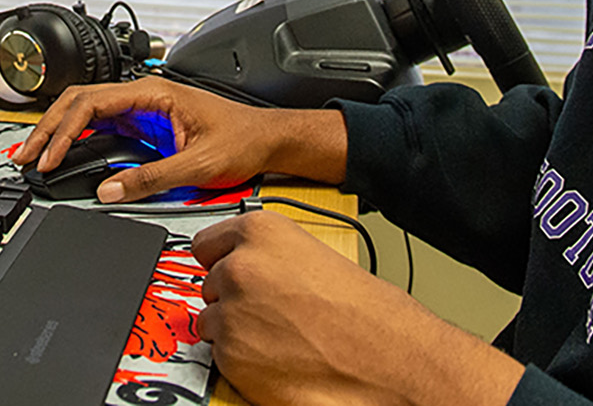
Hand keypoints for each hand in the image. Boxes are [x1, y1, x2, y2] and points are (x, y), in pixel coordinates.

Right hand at [19, 77, 345, 202]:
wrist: (266, 139)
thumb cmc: (241, 139)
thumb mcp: (197, 164)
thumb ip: (152, 178)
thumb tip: (110, 191)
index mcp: (152, 93)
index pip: (93, 104)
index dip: (65, 131)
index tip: (50, 156)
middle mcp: (142, 95)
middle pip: (80, 103)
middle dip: (49, 129)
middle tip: (26, 156)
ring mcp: (141, 109)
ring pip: (86, 112)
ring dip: (58, 132)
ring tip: (33, 155)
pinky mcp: (143, 124)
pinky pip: (100, 126)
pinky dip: (76, 139)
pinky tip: (61, 155)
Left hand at [193, 211, 523, 405]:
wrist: (385, 357)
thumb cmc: (364, 311)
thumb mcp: (311, 253)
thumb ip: (269, 254)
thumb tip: (244, 264)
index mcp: (260, 232)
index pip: (207, 243)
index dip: (221, 261)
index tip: (226, 268)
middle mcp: (239, 268)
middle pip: (210, 283)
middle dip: (234, 298)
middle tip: (271, 311)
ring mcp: (232, 313)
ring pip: (213, 321)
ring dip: (236, 330)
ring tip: (279, 336)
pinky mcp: (231, 357)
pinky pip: (221, 356)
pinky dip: (243, 361)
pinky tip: (277, 357)